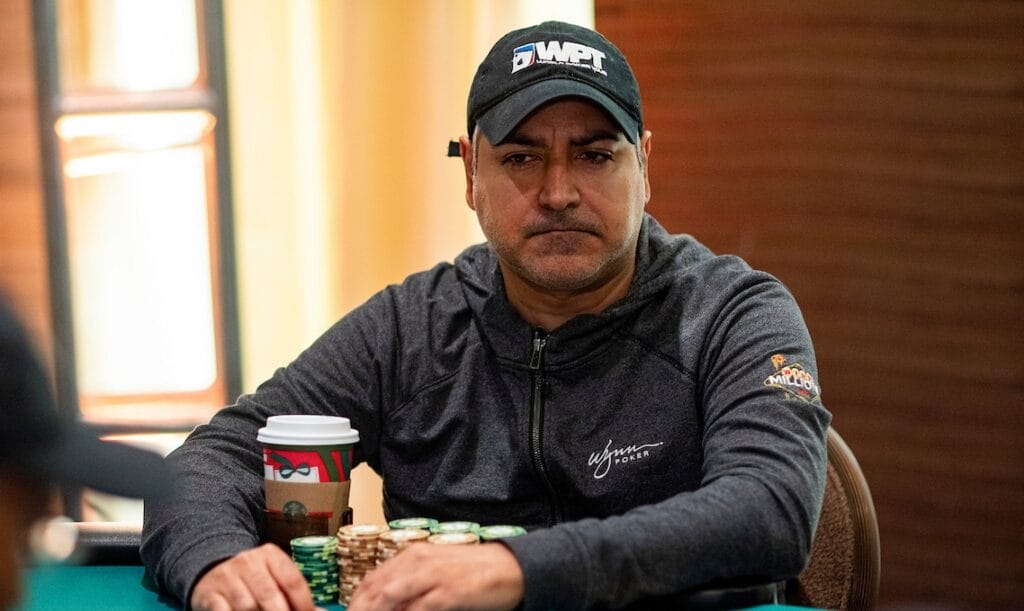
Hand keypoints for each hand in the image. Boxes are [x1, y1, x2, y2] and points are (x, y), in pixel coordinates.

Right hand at [190, 543, 315, 610]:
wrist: (212, 572)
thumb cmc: (253, 579)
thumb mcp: (273, 577)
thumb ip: (293, 593)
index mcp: (270, 554)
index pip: (293, 581)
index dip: (304, 604)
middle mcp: (248, 562)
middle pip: (271, 596)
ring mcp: (227, 577)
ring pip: (248, 606)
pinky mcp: (209, 594)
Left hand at [347, 542, 523, 610]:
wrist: (510, 568)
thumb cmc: (473, 571)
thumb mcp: (437, 571)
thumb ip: (411, 584)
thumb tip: (388, 603)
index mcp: (412, 556)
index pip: (371, 581)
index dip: (356, 602)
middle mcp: (417, 562)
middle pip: (375, 590)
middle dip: (360, 610)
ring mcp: (432, 577)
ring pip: (389, 598)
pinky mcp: (448, 593)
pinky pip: (416, 610)